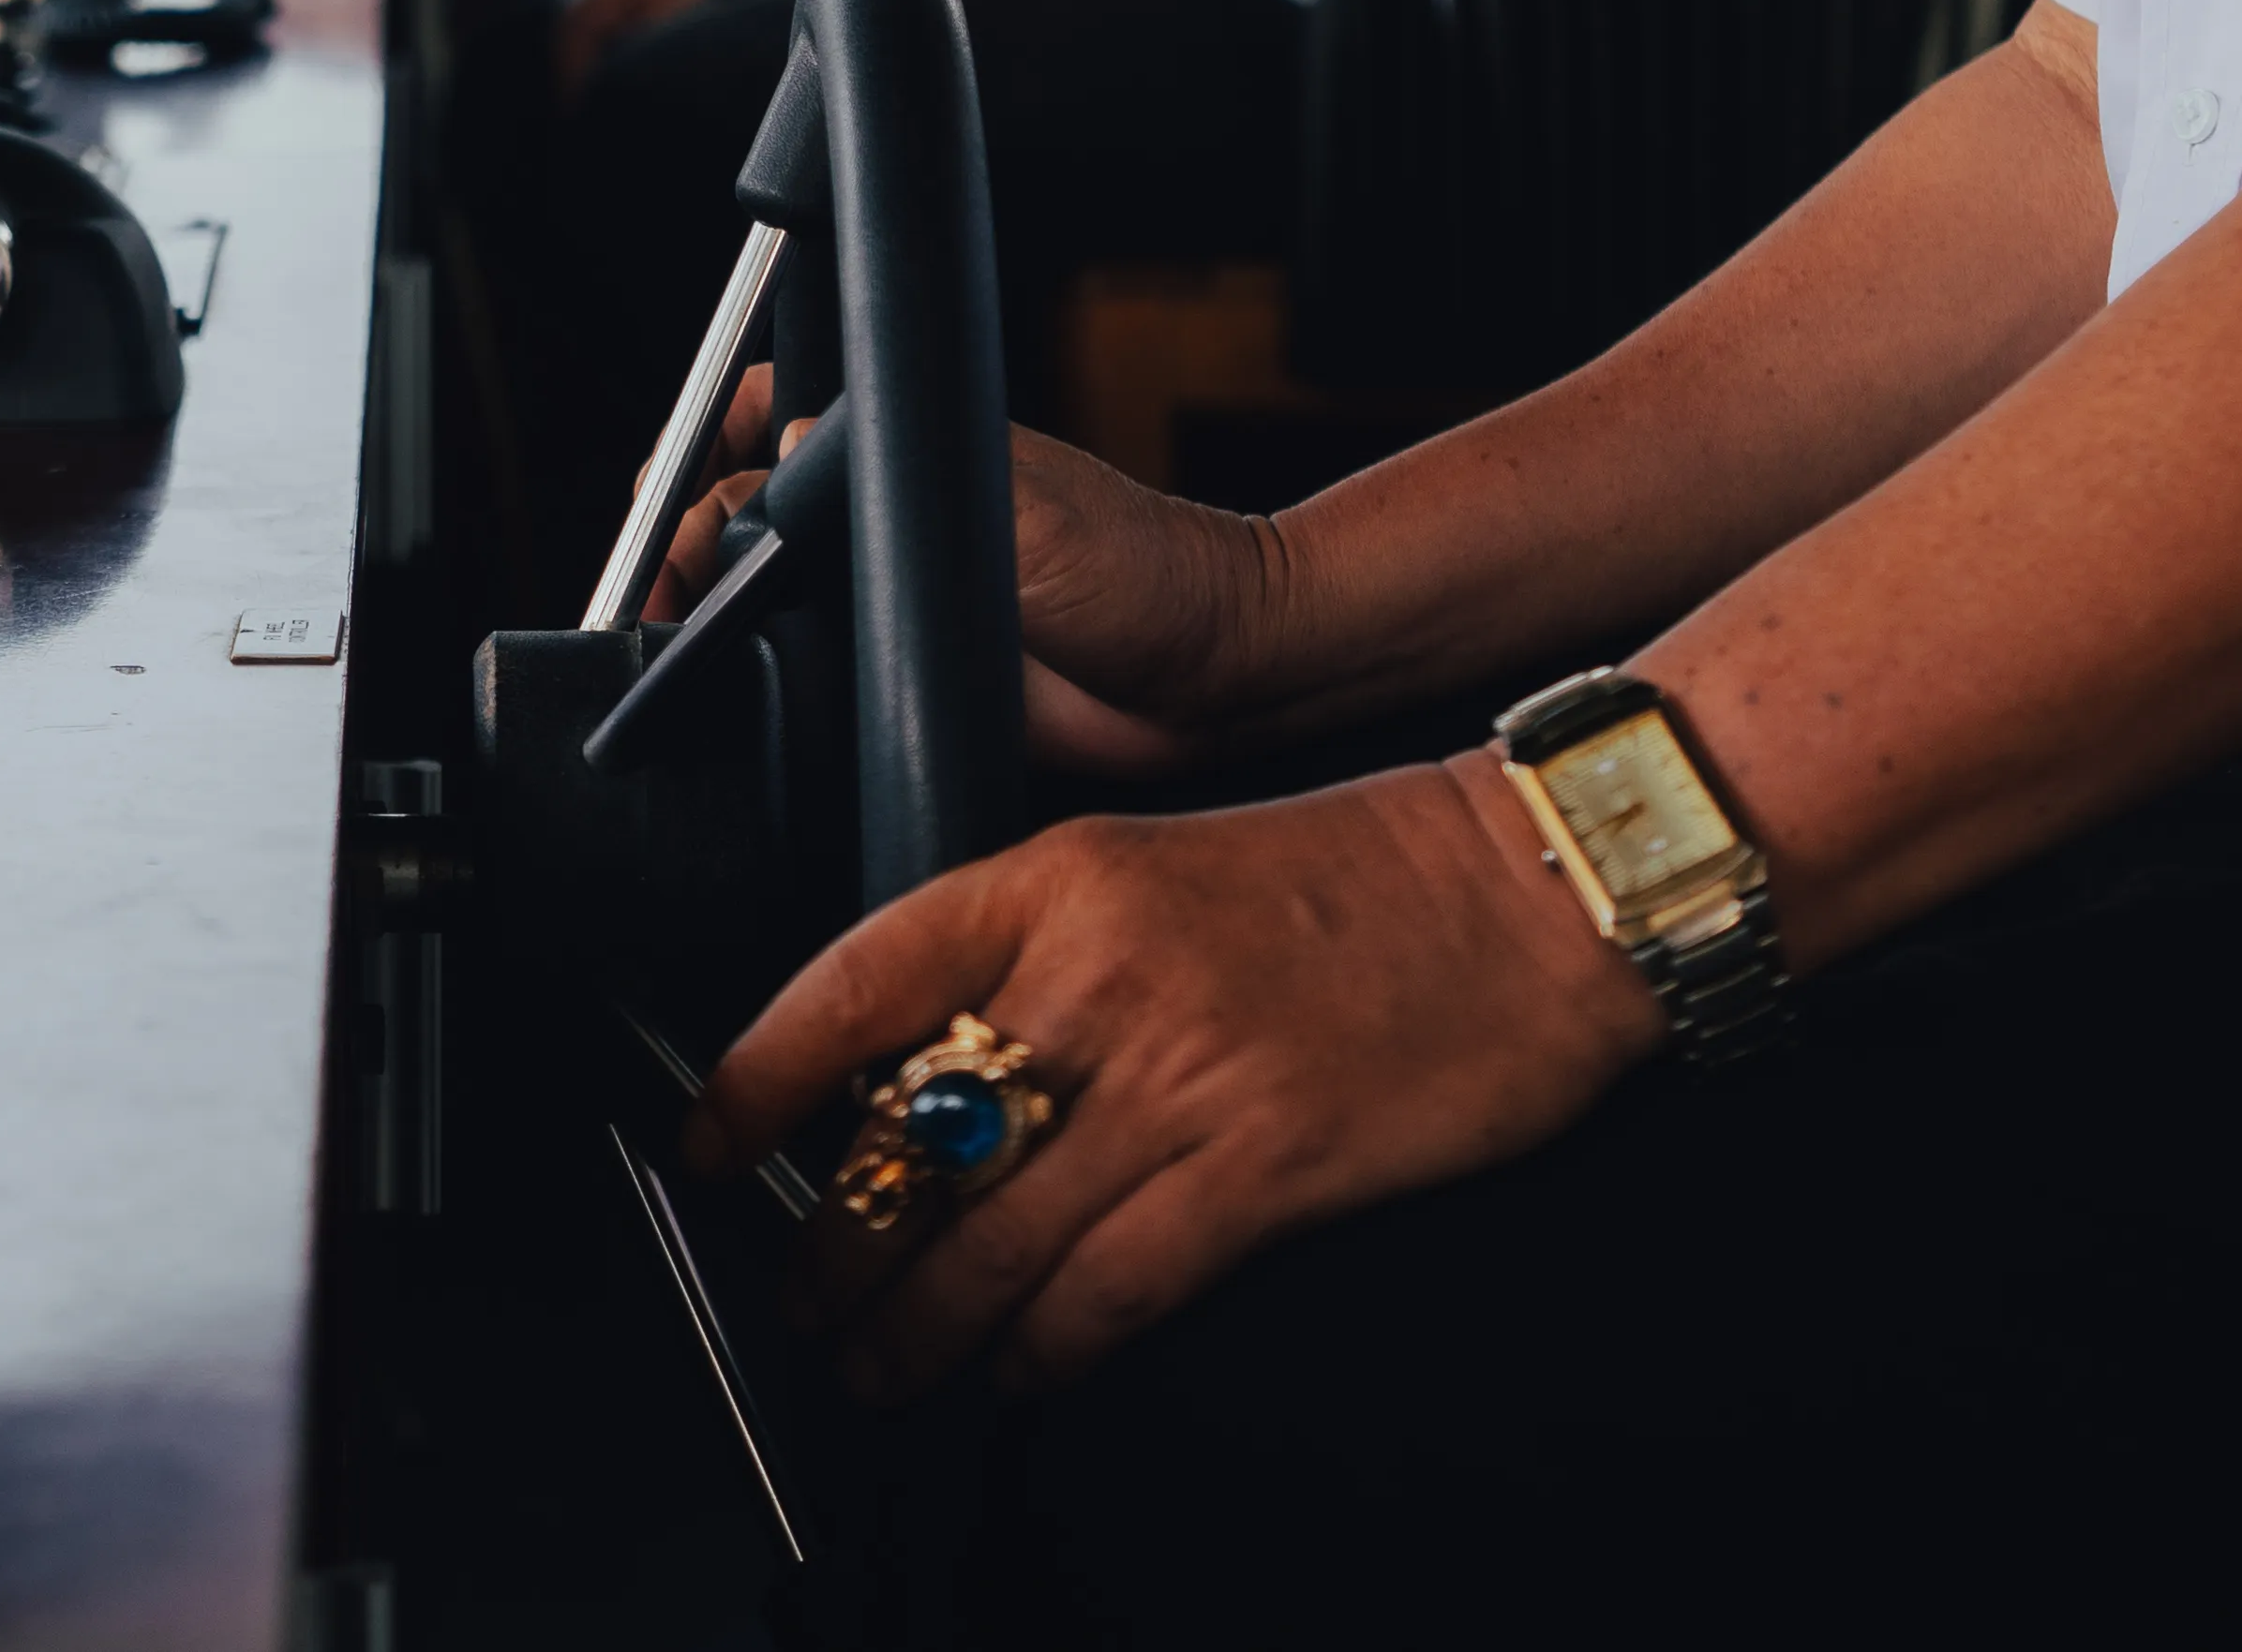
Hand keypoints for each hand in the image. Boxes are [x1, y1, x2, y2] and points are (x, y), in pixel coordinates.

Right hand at [648, 372, 1281, 780]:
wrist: (1206, 679)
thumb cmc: (1139, 566)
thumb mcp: (1016, 499)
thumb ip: (901, 478)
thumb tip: (783, 449)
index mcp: (894, 447)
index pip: (756, 418)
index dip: (699, 442)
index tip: (664, 483)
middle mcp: (871, 519)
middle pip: (731, 516)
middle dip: (682, 544)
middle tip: (662, 590)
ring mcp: (877, 602)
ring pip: (750, 601)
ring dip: (711, 619)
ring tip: (685, 643)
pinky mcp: (890, 679)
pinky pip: (799, 679)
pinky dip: (761, 686)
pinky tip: (747, 697)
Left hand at [693, 758, 1658, 1393]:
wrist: (1531, 889)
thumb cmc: (1359, 880)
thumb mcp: (1159, 871)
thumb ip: (1041, 959)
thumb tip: (929, 1076)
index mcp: (1061, 878)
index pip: (856, 979)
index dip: (760, 1076)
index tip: (709, 1142)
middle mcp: (1100, 974)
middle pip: (912, 1139)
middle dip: (836, 1248)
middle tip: (804, 1303)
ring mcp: (1183, 1075)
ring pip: (993, 1237)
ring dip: (918, 1326)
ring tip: (881, 1369)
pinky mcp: (1265, 1167)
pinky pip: (1113, 1286)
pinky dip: (1048, 1347)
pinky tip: (1022, 1370)